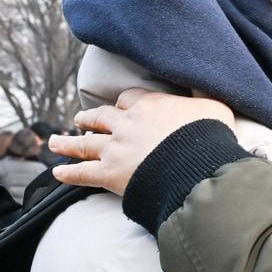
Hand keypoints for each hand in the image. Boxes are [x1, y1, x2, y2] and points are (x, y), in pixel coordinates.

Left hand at [52, 88, 235, 195]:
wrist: (196, 166)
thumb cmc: (209, 137)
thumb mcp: (215, 109)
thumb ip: (205, 102)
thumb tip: (208, 98)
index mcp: (149, 106)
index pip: (128, 99)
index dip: (122, 104)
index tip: (120, 107)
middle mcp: (127, 124)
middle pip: (100, 117)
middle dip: (89, 118)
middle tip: (81, 120)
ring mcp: (115, 149)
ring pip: (84, 142)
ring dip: (68, 142)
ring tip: (56, 141)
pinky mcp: (110, 174)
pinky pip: (83, 172)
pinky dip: (69, 172)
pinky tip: (57, 172)